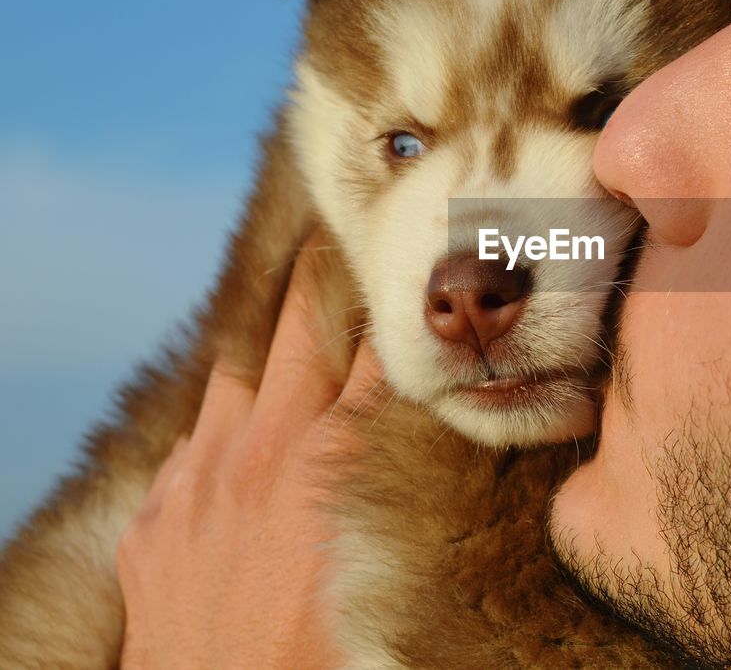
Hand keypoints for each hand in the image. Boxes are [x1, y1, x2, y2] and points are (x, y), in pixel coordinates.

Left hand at [116, 240, 380, 668]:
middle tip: (342, 228)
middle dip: (324, 273)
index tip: (408, 256)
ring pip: (232, 371)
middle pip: (297, 331)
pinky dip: (219, 418)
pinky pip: (189, 440)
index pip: (376, 349)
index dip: (394, 297)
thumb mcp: (392, 563)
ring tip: (289, 301)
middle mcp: (261, 454)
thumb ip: (419, 492)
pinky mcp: (154, 519)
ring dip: (264, 338)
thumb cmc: (325, 659)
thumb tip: (453, 440)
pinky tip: (239, 417)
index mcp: (332, 464)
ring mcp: (197, 481)